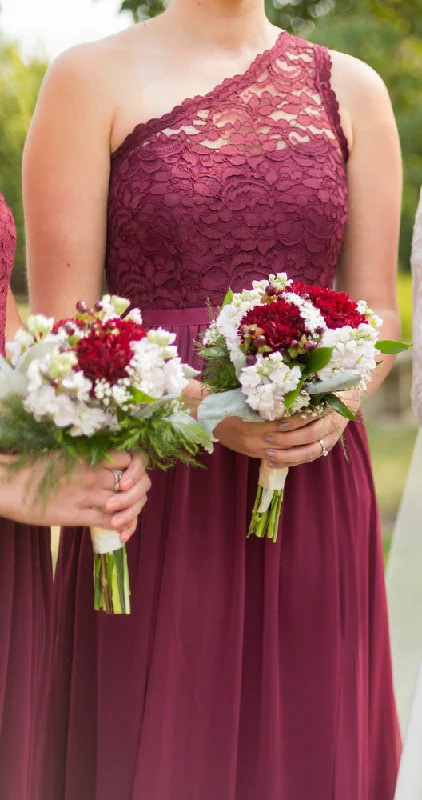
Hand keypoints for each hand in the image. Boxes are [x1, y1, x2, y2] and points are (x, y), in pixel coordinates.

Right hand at [1, 452, 150, 537]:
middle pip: (136, 484)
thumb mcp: (68, 456)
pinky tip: (122, 533)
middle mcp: (94, 473)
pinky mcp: (77, 515)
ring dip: (131, 513)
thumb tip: (111, 470)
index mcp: (92, 456)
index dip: (139, 470)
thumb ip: (91, 461)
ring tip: (126, 519)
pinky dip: (121, 528)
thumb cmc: (35, 469)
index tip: (131, 478)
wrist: (10, 484)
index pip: (133, 459)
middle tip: (131, 502)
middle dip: (138, 495)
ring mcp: (87, 494)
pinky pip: (110, 522)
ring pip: (126, 504)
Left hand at [215, 391, 359, 467]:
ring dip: (286, 456)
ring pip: (308, 453)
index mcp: (331, 408)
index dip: (295, 422)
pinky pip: (306, 459)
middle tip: (267, 437)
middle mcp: (332, 427)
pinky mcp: (324, 448)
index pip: (312, 418)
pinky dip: (289, 462)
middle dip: (287, 439)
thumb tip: (280, 384)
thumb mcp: (321, 384)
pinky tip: (272, 463)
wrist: (350, 399)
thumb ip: (305, 386)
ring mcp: (329, 440)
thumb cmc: (329, 388)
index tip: (277, 423)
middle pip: (309, 438)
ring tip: (267, 454)